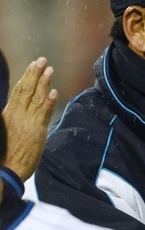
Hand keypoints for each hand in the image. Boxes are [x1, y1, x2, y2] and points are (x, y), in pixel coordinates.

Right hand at [2, 57, 57, 179]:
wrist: (5, 169)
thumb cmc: (5, 153)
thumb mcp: (6, 131)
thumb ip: (13, 119)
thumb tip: (19, 110)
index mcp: (9, 113)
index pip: (18, 91)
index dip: (26, 78)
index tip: (33, 67)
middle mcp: (17, 114)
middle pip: (26, 89)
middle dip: (34, 74)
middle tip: (42, 60)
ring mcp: (27, 122)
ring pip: (35, 98)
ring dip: (43, 82)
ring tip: (49, 69)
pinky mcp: (36, 132)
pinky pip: (43, 114)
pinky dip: (48, 102)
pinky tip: (53, 92)